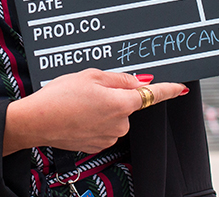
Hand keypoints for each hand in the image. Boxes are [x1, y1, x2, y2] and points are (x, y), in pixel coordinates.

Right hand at [3, 69, 186, 154]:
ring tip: (79, 101)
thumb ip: (118, 78)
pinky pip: (105, 127)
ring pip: (115, 115)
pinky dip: (95, 118)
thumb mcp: (90, 76)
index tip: (180, 88)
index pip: (151, 95)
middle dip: (114, 93)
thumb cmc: (60, 96)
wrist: (37, 121)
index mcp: (120, 103)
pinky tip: (78, 113)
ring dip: (104, 106)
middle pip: (127, 103)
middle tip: (90, 88)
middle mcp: (119, 123)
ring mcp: (109, 136)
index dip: (167, 90)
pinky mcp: (98, 144)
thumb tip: (138, 81)